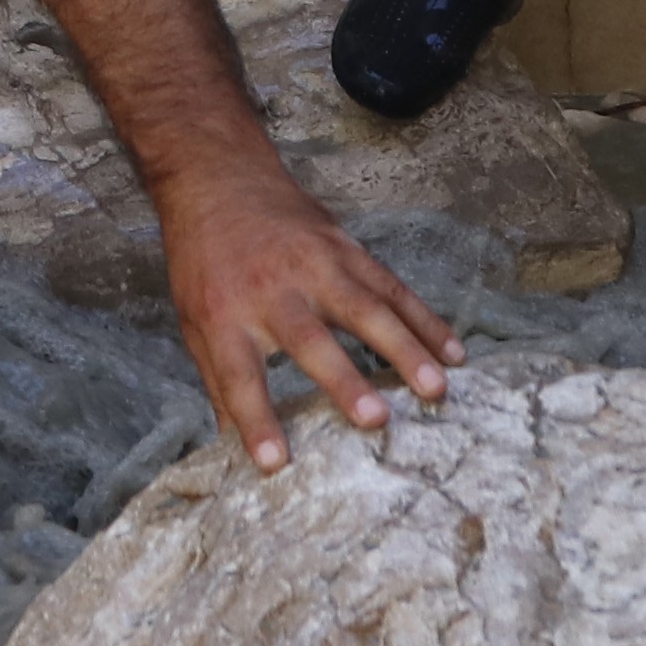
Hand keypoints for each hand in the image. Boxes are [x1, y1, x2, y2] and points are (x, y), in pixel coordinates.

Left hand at [161, 172, 458, 471]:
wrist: (219, 181)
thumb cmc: (206, 263)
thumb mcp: (193, 321)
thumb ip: (219, 383)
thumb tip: (232, 451)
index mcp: (225, 317)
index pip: (238, 376)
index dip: (256, 419)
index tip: (275, 463)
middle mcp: (272, 292)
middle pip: (311, 340)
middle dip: (344, 380)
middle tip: (376, 420)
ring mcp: (314, 266)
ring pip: (366, 309)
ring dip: (404, 349)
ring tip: (435, 388)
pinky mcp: (345, 249)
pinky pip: (392, 288)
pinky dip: (425, 320)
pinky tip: (452, 351)